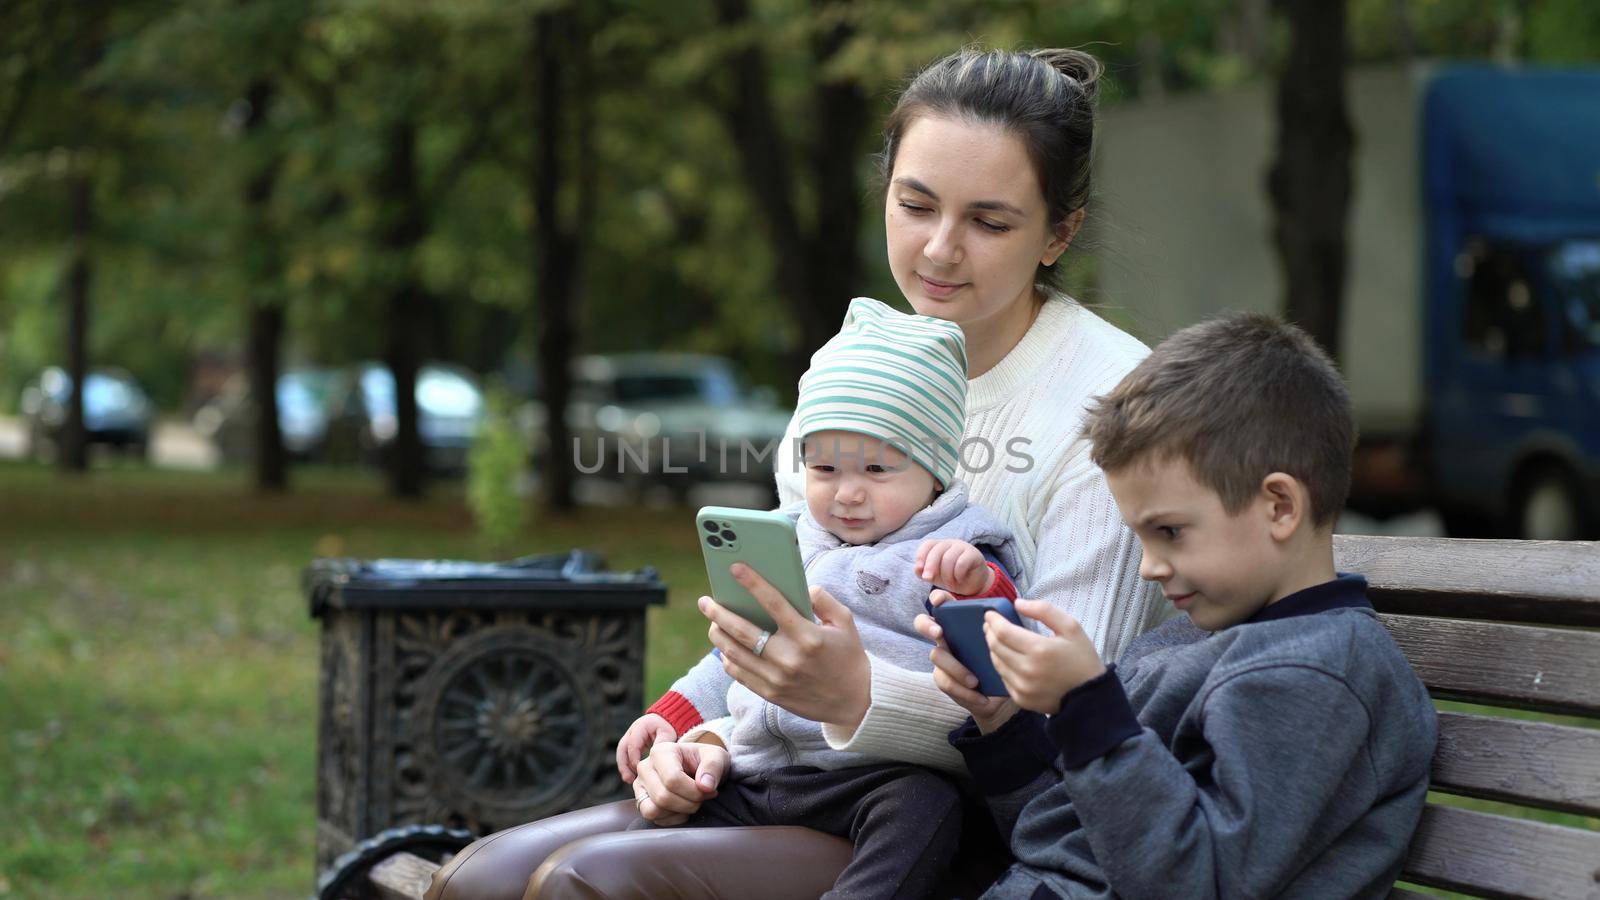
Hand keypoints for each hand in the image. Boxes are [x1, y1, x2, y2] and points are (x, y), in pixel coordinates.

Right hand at [615, 713, 676, 784]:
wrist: (665, 722)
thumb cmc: (667, 728)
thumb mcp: (667, 734)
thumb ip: (660, 744)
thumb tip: (652, 759)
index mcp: (641, 726)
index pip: (633, 743)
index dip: (634, 757)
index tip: (640, 769)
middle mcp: (631, 730)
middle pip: (622, 748)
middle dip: (624, 765)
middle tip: (629, 779)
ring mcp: (628, 736)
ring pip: (621, 753)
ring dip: (623, 767)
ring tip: (629, 780)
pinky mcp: (629, 744)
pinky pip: (624, 755)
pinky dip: (626, 766)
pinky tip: (632, 777)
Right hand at [633, 740, 728, 826]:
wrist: (698, 768)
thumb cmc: (705, 761)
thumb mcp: (716, 756)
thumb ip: (713, 767)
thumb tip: (705, 786)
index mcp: (661, 752)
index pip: (672, 779)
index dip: (694, 791)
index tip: (709, 790)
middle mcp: (645, 767)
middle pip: (663, 797)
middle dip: (689, 804)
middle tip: (702, 798)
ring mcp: (640, 785)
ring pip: (654, 810)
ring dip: (679, 812)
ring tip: (691, 802)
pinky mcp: (641, 801)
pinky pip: (653, 818)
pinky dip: (671, 818)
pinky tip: (682, 808)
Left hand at [699, 563, 870, 731]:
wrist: (855, 702)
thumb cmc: (848, 656)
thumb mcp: (845, 622)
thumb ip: (823, 600)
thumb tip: (800, 587)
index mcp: (808, 636)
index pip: (773, 603)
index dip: (752, 583)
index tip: (735, 568)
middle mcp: (788, 658)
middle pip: (742, 631)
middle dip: (719, 612)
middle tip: (706, 601)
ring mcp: (776, 679)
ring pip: (734, 653)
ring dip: (718, 635)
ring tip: (713, 621)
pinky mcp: (770, 694)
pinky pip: (739, 674)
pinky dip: (727, 658)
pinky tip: (725, 647)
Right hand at [914, 589, 1017, 732]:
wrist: (1002, 691)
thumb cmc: (1003, 658)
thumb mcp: (1005, 641)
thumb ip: (1003, 626)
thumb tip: (1016, 610)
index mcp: (959, 621)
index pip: (941, 602)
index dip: (938, 598)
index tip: (941, 601)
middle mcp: (945, 635)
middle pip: (923, 623)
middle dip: (928, 625)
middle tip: (939, 632)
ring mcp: (942, 656)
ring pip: (936, 655)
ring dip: (955, 668)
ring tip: (974, 681)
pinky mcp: (943, 677)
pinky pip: (945, 681)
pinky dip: (964, 691)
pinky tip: (981, 697)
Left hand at [915, 538, 993, 595]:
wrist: (974, 582)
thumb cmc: (952, 578)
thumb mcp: (939, 583)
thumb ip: (934, 591)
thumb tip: (935, 600)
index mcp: (938, 546)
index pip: (927, 544)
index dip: (921, 556)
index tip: (919, 570)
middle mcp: (950, 543)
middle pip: (937, 550)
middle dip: (930, 566)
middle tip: (928, 579)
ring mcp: (962, 547)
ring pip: (948, 558)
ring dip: (947, 575)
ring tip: (951, 583)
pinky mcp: (973, 554)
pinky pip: (962, 562)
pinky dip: (958, 574)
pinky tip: (960, 579)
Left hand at [985, 598, 1105, 714]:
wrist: (1090, 696)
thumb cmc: (1082, 658)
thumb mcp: (1071, 627)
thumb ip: (1044, 611)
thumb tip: (1018, 603)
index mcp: (1039, 650)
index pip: (1003, 632)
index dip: (993, 620)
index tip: (990, 613)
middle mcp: (1027, 670)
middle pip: (995, 646)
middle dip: (990, 632)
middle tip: (990, 624)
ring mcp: (1022, 687)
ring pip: (996, 662)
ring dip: (994, 648)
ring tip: (997, 638)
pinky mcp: (1021, 699)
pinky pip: (1003, 678)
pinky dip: (1002, 665)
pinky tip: (1007, 658)